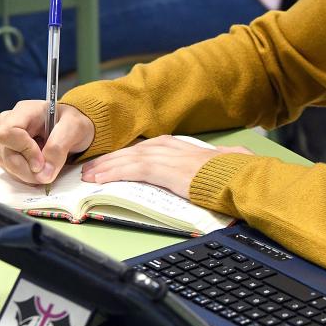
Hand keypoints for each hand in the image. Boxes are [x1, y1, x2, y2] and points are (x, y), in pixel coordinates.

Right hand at [0, 101, 94, 184]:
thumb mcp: (75, 128)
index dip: (23, 150)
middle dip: (27, 169)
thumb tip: (43, 174)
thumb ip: (58, 148)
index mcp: (24, 111)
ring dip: (27, 174)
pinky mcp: (7, 153)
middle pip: (5, 151)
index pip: (7, 132)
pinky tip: (40, 171)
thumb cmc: (73, 123)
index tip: (41, 163)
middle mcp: (9, 123)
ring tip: (47, 171)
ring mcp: (6, 139)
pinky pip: (9, 170)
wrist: (74, 129)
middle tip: (47, 173)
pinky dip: (26, 176)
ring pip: (5, 163)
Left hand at [80, 135, 253, 198]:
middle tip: (90, 168)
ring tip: (88, 175)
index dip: (126, 156)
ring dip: (105, 167)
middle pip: (132, 152)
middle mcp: (170, 147)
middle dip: (110, 160)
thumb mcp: (217, 164)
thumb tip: (207, 165)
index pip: (146, 149)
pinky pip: (131, 170)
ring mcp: (165, 157)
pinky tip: (100, 179)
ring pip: (127, 159)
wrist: (238, 175)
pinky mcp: (162, 169)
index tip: (112, 162)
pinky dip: (113, 174)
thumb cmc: (232, 172)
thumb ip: (206, 163)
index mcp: (180, 146)